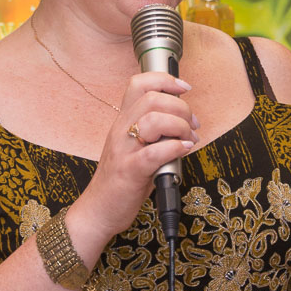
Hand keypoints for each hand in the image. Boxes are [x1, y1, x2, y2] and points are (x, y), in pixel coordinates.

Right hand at [76, 71, 197, 241]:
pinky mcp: (130, 171)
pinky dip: (175, 147)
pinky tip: (184, 150)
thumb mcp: (135, 148)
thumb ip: (155, 133)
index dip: (164, 80)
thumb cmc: (121, 181)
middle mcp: (120, 131)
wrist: (98, 210)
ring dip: (180, 126)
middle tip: (192, 124)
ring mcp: (124, 150)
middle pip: (152, 98)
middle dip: (181, 107)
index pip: (138, 84)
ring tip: (189, 138)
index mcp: (122, 122)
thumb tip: (185, 124)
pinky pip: (154, 152)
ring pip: (153, 119)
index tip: (184, 88)